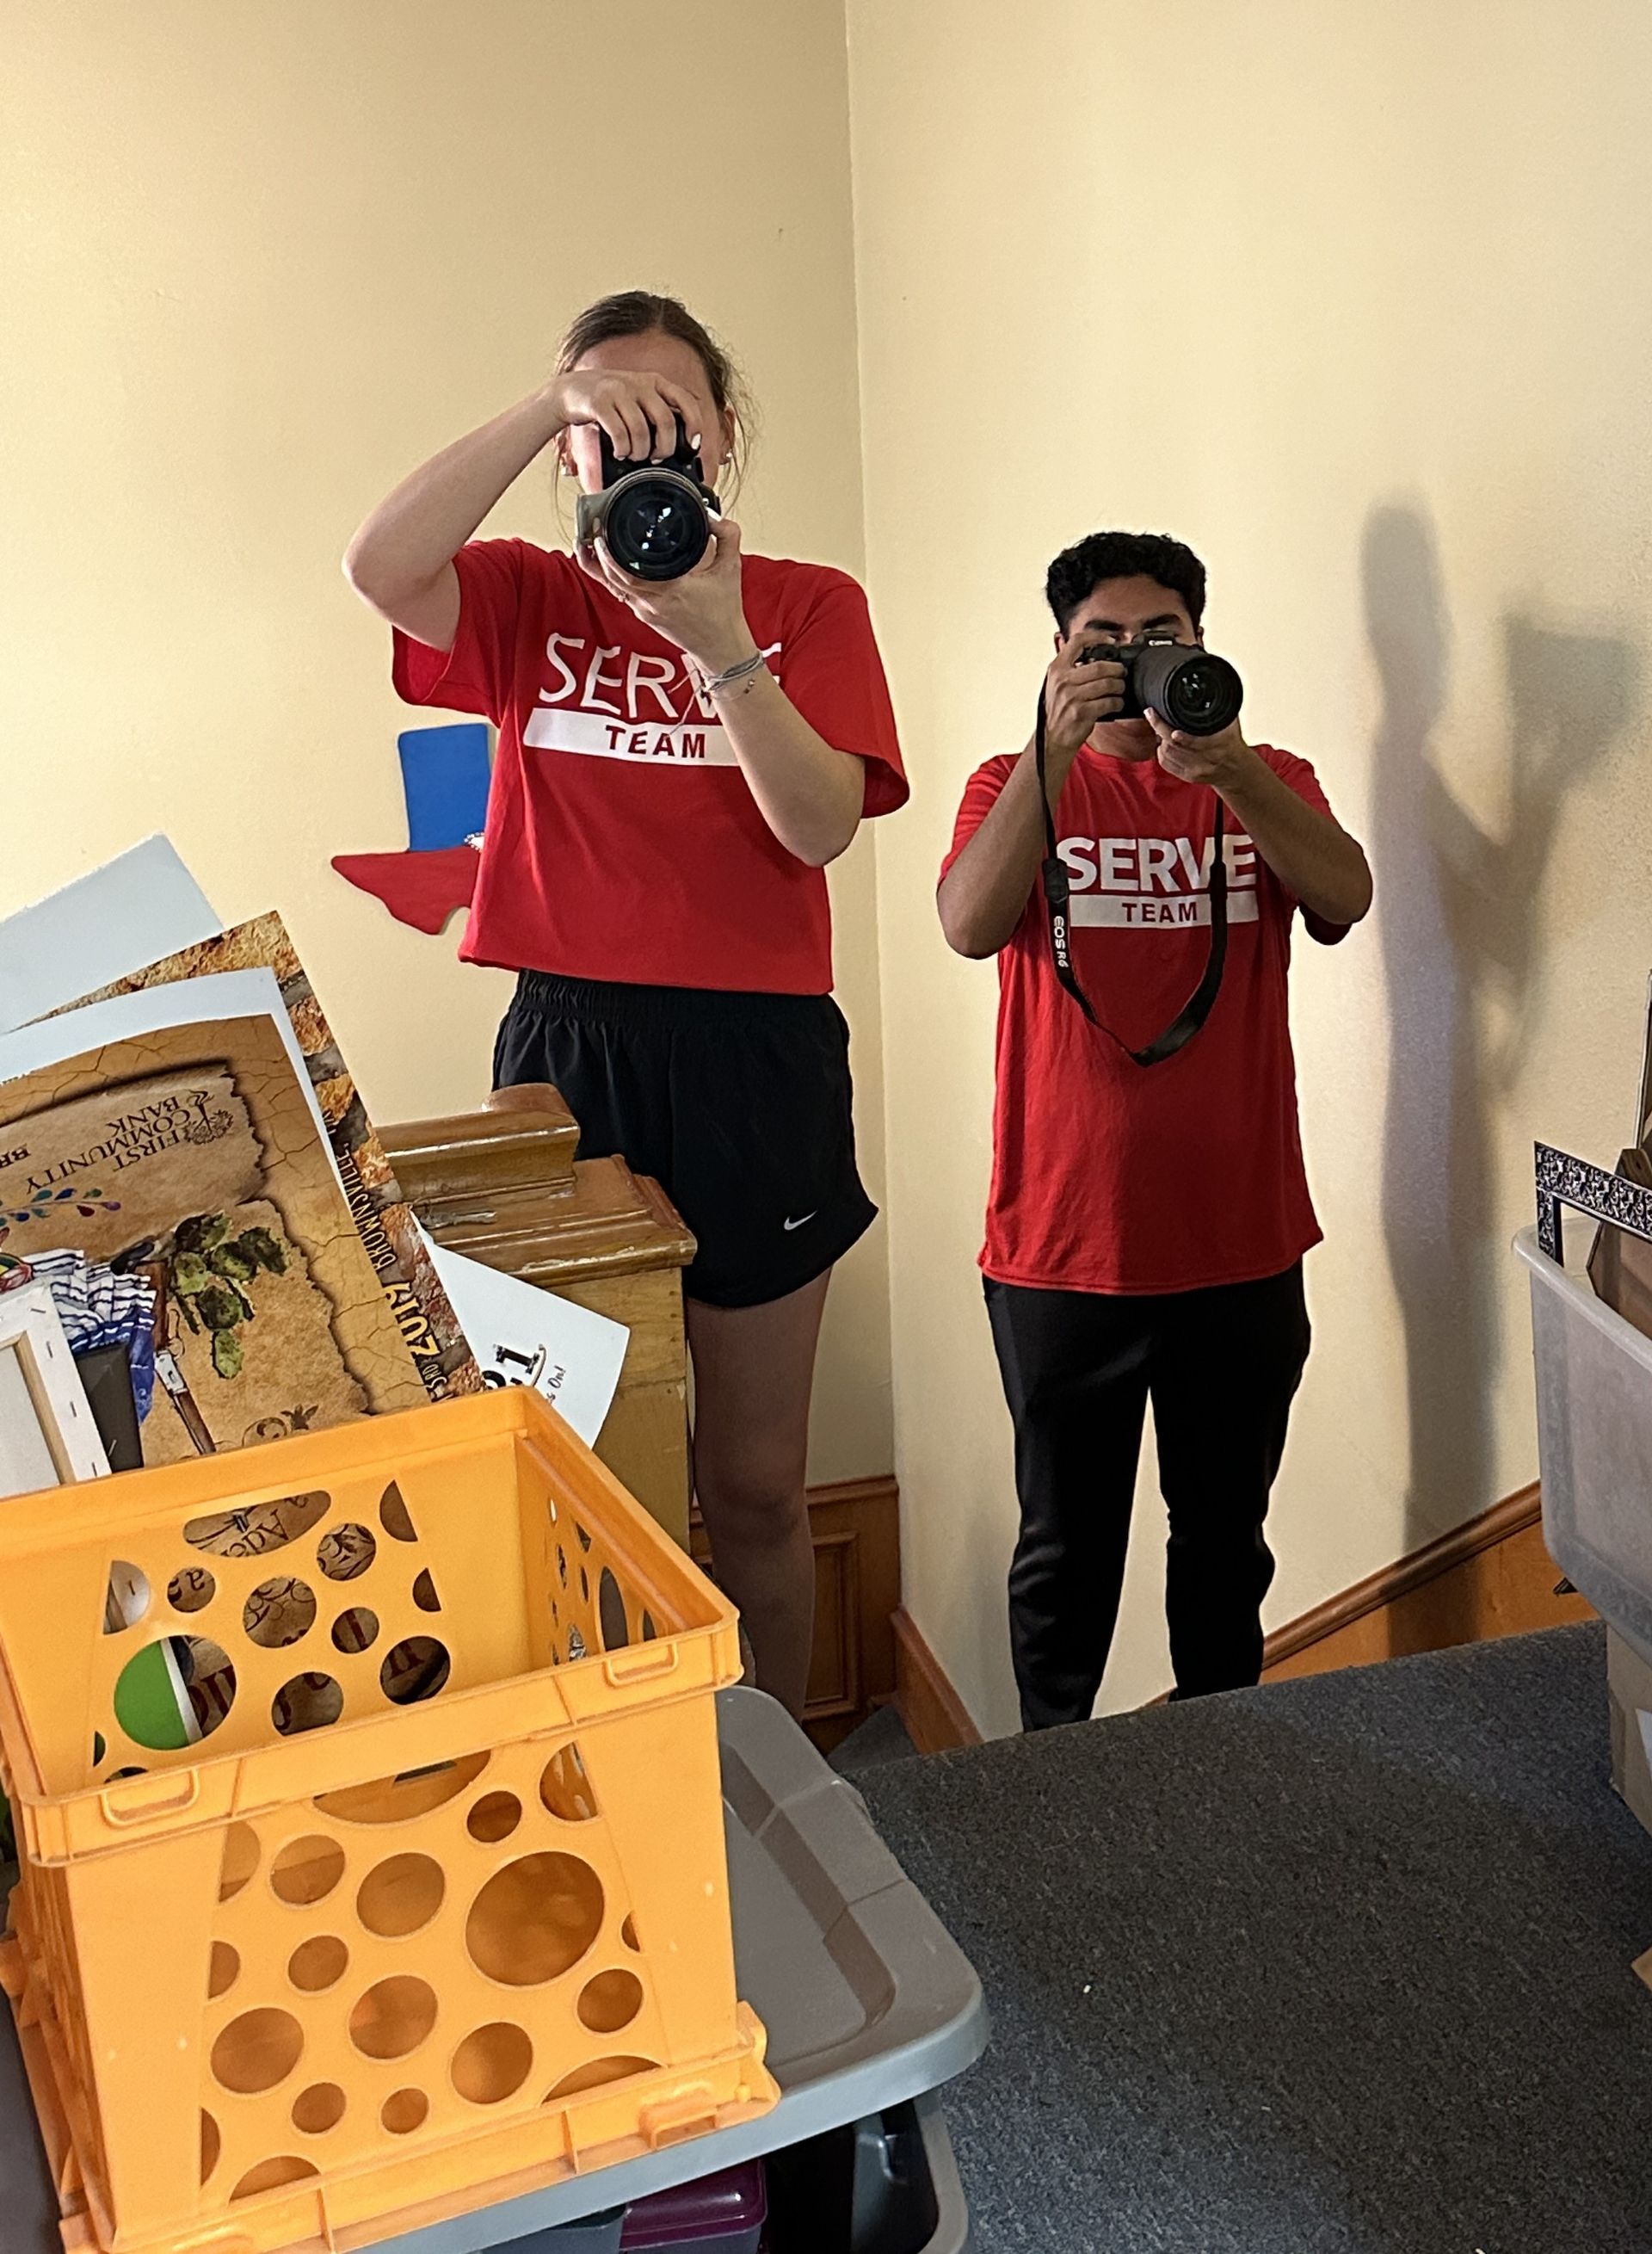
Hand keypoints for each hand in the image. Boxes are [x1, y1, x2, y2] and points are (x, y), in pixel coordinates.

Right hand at [548, 367, 701, 461]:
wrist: (571, 390)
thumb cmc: (610, 401)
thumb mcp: (638, 399)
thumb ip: (657, 413)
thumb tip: (680, 443)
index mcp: (654, 382)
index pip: (685, 400)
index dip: (694, 423)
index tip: (692, 444)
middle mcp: (639, 383)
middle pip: (666, 420)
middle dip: (664, 447)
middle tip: (656, 458)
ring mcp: (618, 390)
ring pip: (641, 430)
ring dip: (640, 452)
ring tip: (633, 456)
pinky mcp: (599, 401)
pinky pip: (619, 432)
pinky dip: (622, 449)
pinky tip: (620, 453)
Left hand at [576, 514, 753, 671]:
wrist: (720, 648)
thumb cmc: (724, 614)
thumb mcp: (731, 568)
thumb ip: (728, 536)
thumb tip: (712, 515)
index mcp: (670, 590)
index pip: (627, 572)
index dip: (608, 554)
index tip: (603, 531)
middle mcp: (651, 602)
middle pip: (611, 577)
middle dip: (596, 552)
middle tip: (592, 527)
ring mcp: (644, 610)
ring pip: (611, 585)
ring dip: (596, 564)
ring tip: (587, 540)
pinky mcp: (643, 614)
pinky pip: (619, 592)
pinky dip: (608, 575)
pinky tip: (602, 560)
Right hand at [1043, 641, 1126, 757]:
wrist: (1052, 738)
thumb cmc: (1058, 711)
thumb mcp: (1057, 684)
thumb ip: (1072, 668)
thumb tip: (1097, 655)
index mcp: (1057, 669)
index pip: (1077, 641)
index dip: (1098, 637)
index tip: (1111, 641)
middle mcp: (1063, 681)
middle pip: (1101, 665)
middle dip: (1117, 669)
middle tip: (1121, 672)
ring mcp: (1072, 697)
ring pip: (1108, 684)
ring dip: (1119, 686)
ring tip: (1119, 689)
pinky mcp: (1082, 712)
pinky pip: (1109, 702)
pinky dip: (1117, 702)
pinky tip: (1116, 703)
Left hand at [1148, 710, 1252, 788]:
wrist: (1237, 769)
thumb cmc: (1232, 742)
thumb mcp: (1231, 723)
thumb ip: (1220, 709)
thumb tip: (1211, 688)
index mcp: (1219, 746)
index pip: (1194, 741)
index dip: (1176, 733)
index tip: (1165, 719)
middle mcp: (1207, 761)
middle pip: (1174, 747)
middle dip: (1160, 729)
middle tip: (1153, 716)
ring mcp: (1196, 771)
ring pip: (1167, 755)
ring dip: (1160, 740)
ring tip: (1159, 728)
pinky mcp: (1188, 777)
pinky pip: (1165, 764)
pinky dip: (1160, 752)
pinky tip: (1162, 743)